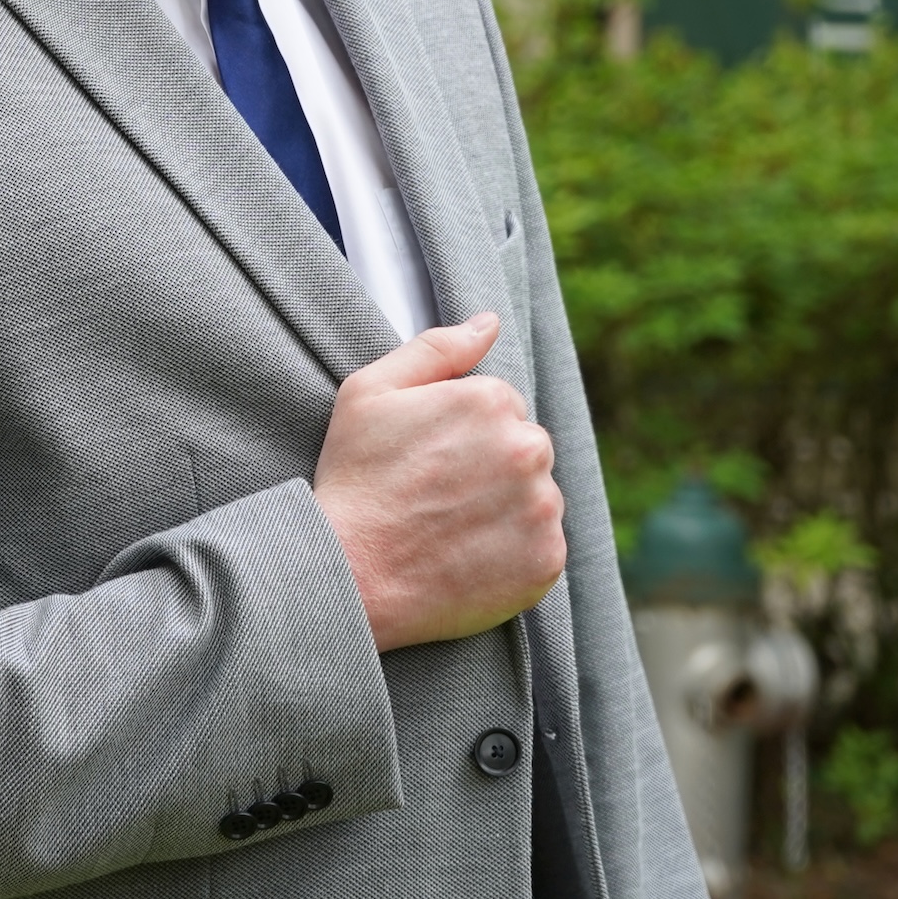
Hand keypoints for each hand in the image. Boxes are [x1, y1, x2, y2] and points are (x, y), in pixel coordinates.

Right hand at [311, 311, 565, 652]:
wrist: (351, 576)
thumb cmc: (355, 480)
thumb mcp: (370, 392)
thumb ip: (437, 348)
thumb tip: (490, 323)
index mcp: (492, 400)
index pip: (499, 408)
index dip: (459, 434)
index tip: (426, 462)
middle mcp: (529, 449)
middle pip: (523, 450)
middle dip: (489, 468)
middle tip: (436, 497)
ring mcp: (542, 508)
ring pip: (535, 498)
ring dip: (505, 510)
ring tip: (449, 530)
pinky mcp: (546, 561)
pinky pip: (541, 547)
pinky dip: (513, 554)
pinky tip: (466, 558)